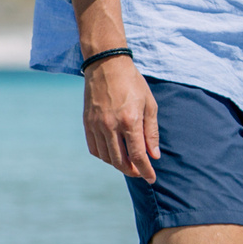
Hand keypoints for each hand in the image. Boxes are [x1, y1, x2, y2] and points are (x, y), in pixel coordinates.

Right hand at [84, 56, 159, 181]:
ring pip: (106, 157)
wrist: (106, 64)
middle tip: (140, 172)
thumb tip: (154, 155)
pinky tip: (113, 154)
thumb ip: (152, 132)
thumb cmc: (133, 83)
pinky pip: (94, 148)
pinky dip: (104, 156)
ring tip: (129, 163)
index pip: (138, 155)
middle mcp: (111, 125)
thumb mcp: (149, 105)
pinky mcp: (87, 122)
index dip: (146, 171)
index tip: (152, 179)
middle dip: (132, 171)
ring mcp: (97, 125)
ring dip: (118, 165)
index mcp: (130, 121)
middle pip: (120, 161)